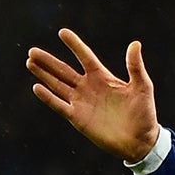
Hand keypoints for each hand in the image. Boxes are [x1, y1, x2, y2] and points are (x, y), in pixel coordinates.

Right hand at [27, 30, 161, 160]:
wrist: (140, 141)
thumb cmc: (144, 113)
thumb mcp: (142, 87)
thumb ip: (135, 66)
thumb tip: (135, 43)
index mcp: (103, 77)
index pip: (85, 57)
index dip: (74, 45)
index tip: (62, 32)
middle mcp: (89, 87)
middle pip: (64, 70)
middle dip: (49, 61)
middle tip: (32, 51)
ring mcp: (81, 102)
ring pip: (58, 85)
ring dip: (43, 74)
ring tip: (30, 62)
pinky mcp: (77, 117)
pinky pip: (59, 105)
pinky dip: (48, 97)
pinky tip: (37, 87)